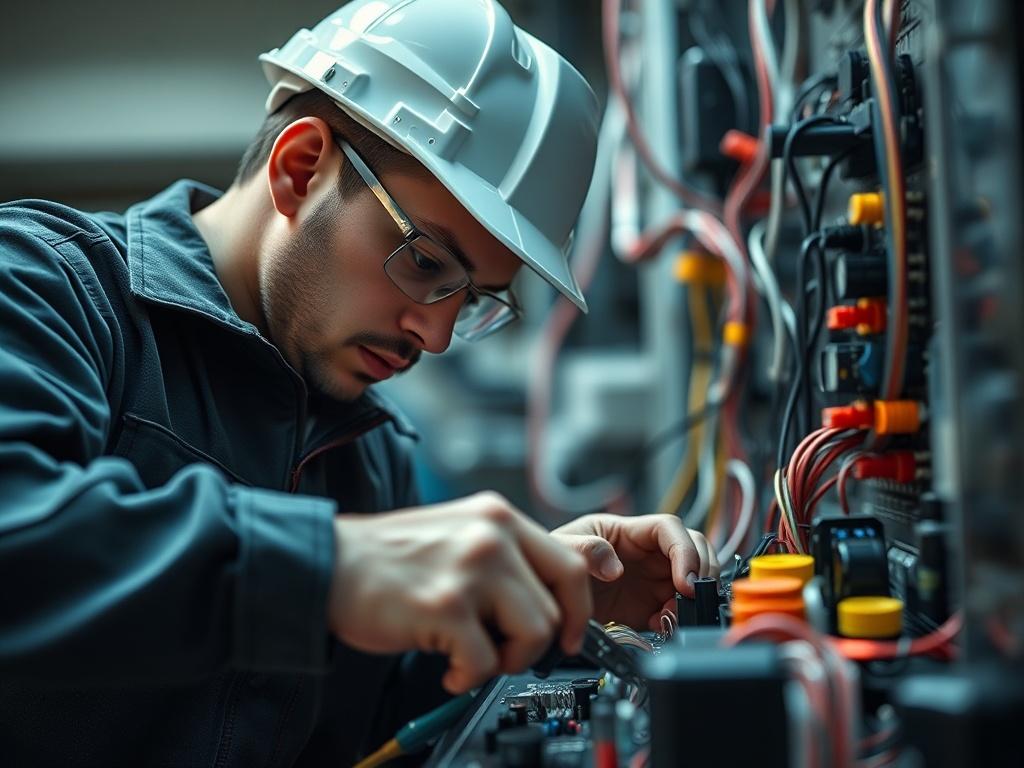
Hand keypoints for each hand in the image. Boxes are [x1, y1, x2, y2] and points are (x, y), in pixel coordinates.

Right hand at [328, 492, 591, 693]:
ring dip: (507, 660)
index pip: (571, 562)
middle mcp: (492, 536)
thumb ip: (505, 555)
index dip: (578, 607)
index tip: (569, 632)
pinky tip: (448, 668)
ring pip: (534, 632)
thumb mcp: (458, 532)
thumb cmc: (388, 557)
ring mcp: (471, 569)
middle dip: (541, 641)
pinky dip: (469, 677)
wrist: (328, 563)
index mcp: (498, 517)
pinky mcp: (447, 606)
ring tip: (474, 660)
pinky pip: (487, 661)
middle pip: (560, 602)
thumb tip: (548, 597)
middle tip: (512, 653)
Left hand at [551, 514, 718, 630]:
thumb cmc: (555, 559)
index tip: (684, 578)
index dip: (684, 550)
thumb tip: (614, 567)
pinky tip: (660, 625)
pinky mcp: (650, 605)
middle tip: (690, 597)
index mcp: (628, 531)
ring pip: (692, 579)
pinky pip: (677, 609)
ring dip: (692, 597)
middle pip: (694, 548)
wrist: (549, 597)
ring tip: (671, 614)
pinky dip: (677, 619)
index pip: (669, 529)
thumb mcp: (563, 547)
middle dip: (701, 570)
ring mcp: (652, 578)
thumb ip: (585, 550)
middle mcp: (646, 552)